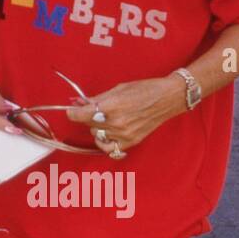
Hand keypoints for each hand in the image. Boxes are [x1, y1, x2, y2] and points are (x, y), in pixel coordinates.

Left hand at [66, 75, 183, 156]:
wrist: (167, 98)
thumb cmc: (145, 89)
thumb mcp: (118, 89)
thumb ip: (98, 99)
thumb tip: (80, 103)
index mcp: (112, 106)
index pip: (82, 115)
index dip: (73, 113)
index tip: (71, 111)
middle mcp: (117, 122)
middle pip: (89, 124)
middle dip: (89, 116)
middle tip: (97, 109)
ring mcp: (124, 135)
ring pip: (97, 135)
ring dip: (98, 128)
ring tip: (108, 119)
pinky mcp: (131, 142)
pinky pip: (109, 148)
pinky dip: (105, 142)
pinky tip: (108, 135)